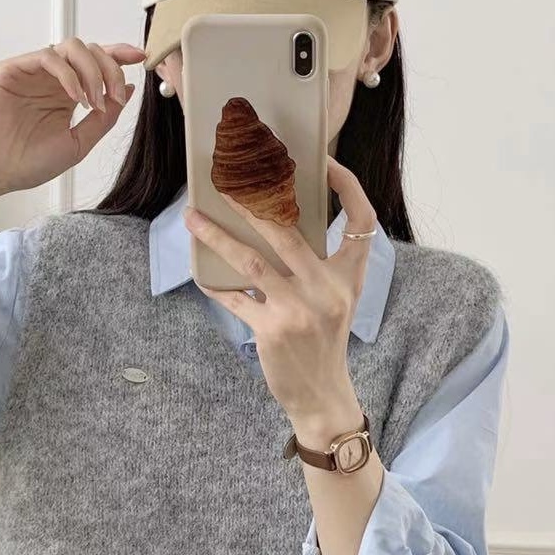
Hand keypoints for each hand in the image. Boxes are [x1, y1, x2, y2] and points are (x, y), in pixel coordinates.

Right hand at [0, 38, 147, 197]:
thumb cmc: (27, 163)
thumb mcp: (78, 143)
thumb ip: (104, 119)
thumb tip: (127, 90)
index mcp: (67, 94)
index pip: (97, 65)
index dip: (119, 56)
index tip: (140, 57)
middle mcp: (52, 80)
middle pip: (90, 51)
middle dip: (110, 68)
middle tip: (114, 94)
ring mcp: (32, 72)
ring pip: (71, 47)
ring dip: (91, 70)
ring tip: (93, 101)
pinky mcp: (12, 70)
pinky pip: (47, 57)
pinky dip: (68, 73)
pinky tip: (75, 97)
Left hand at [184, 155, 376, 422]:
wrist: (322, 394)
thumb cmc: (325, 341)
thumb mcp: (336, 300)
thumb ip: (318, 264)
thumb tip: (275, 222)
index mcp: (348, 277)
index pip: (361, 221)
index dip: (347, 186)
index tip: (323, 160)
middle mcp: (327, 289)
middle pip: (287, 231)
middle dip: (253, 200)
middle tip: (227, 178)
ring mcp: (299, 309)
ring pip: (250, 260)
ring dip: (216, 236)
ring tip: (192, 216)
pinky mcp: (272, 330)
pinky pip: (234, 298)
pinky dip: (214, 284)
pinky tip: (199, 271)